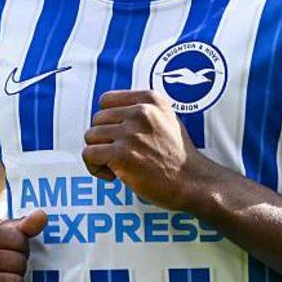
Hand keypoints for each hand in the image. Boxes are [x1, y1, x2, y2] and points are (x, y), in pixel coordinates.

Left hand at [81, 89, 205, 210]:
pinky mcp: (122, 155)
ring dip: (99, 154)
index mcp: (150, 99)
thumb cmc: (178, 155)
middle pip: (97, 119)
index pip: (106, 100)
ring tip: (116, 166)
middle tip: (120, 156)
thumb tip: (110, 112)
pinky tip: (112, 176)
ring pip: (90, 136)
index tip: (118, 136)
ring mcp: (130, 133)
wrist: (193, 182)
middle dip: (103, 139)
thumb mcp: (167, 118)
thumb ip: (142, 110)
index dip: (107, 120)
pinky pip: (89, 155)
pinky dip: (95, 168)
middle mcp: (140, 112)